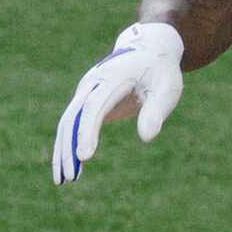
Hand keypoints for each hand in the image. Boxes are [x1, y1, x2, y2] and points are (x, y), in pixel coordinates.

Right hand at [51, 21, 186, 183]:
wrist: (148, 51)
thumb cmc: (160, 72)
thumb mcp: (167, 89)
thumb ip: (156, 111)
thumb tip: (146, 138)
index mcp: (111, 78)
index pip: (94, 107)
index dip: (87, 132)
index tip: (84, 157)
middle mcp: (91, 84)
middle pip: (72, 118)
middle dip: (68, 148)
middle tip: (67, 178)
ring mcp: (85, 92)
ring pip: (67, 123)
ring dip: (63, 151)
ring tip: (63, 180)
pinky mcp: (86, 102)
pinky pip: (73, 125)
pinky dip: (69, 145)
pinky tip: (71, 168)